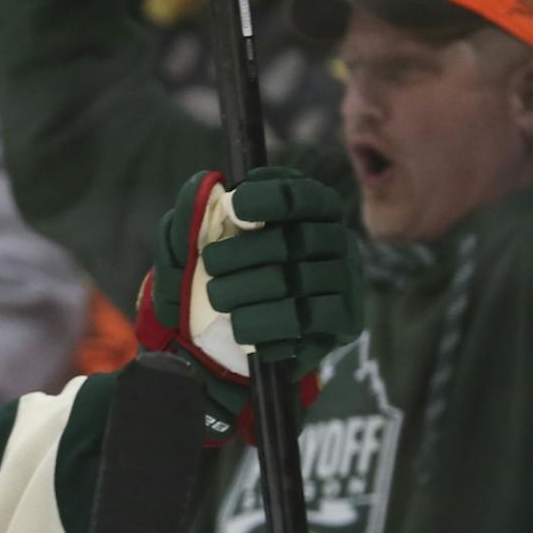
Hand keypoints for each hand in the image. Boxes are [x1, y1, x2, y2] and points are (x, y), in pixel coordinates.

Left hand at [136, 166, 362, 443]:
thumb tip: (204, 184)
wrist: (218, 348)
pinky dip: (268, 322)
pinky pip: (310, 319)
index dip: (272, 197)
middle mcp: (334, 242)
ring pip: (300, 279)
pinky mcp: (342, 322)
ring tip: (218, 297)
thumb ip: (192, 215)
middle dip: (248, 251)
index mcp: (308, 212)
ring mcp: (343, 282)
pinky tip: (241, 326)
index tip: (236, 206)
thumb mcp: (189, 248)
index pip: (302, 195)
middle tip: (212, 263)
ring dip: (250, 289)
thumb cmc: (210, 283)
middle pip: (299, 239)